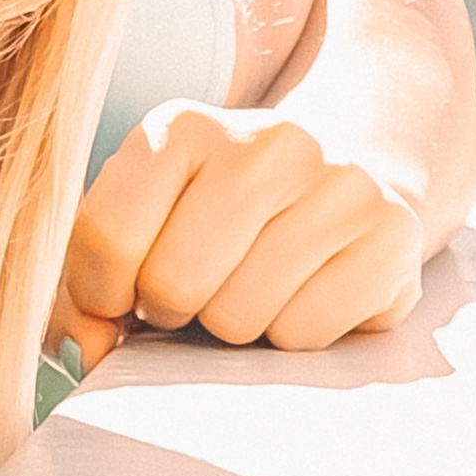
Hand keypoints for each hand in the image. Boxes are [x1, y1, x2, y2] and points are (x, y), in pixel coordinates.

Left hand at [56, 99, 430, 366]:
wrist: (343, 179)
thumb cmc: (216, 218)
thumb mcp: (142, 225)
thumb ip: (86, 285)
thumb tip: (86, 348)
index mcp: (180, 127)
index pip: (107, 236)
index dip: (101, 293)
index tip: (122, 297)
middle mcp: (264, 142)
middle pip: (173, 282)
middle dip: (172, 312)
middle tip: (196, 293)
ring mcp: (336, 183)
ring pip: (240, 317)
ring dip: (233, 327)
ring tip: (251, 288)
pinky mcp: (389, 234)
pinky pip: (304, 333)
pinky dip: (291, 336)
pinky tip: (302, 294)